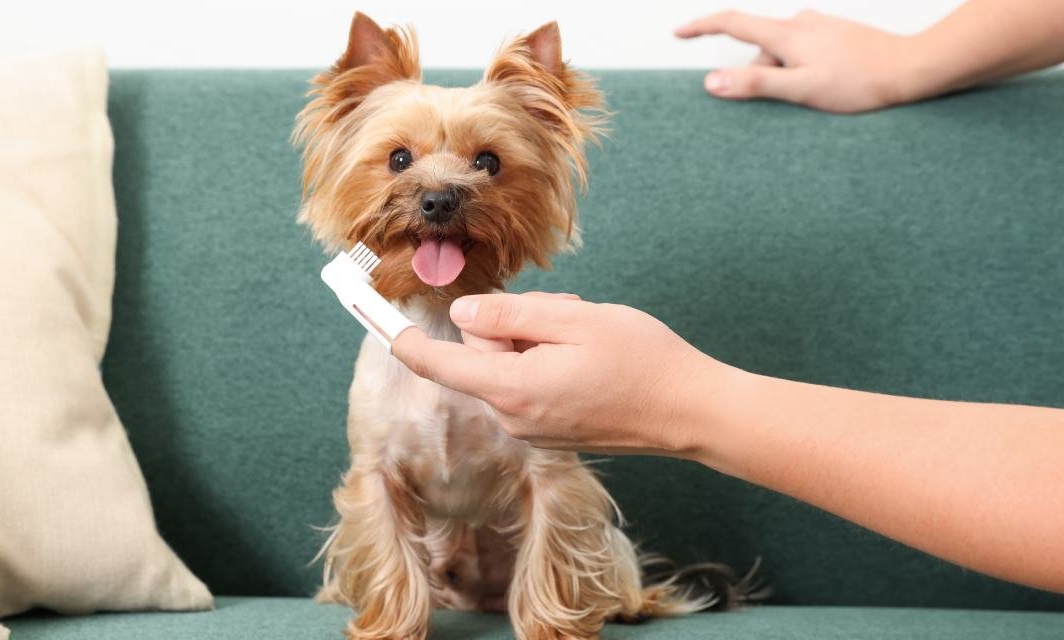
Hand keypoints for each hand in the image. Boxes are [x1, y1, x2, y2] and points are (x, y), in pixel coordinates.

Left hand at [392, 292, 738, 456]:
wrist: (691, 412)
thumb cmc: (641, 360)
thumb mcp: (571, 321)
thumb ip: (509, 318)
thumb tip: (463, 316)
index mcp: (512, 390)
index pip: (440, 364)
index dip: (404, 338)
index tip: (373, 318)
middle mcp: (515, 417)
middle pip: (481, 355)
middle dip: (512, 325)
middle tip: (564, 314)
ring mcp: (535, 429)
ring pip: (508, 366)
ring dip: (536, 341)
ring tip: (586, 337)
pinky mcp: (553, 431)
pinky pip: (529, 383)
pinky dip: (549, 362)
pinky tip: (590, 359)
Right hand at [675, 10, 924, 112]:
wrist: (909, 69)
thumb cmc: (859, 82)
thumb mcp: (800, 89)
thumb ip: (755, 84)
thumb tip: (711, 81)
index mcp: (787, 33)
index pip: (732, 23)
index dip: (701, 27)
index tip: (679, 33)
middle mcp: (800, 22)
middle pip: (760, 49)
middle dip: (761, 75)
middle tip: (789, 102)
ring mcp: (819, 26)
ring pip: (783, 53)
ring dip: (785, 76)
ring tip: (817, 97)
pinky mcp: (834, 34)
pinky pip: (802, 53)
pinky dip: (801, 70)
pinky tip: (827, 86)